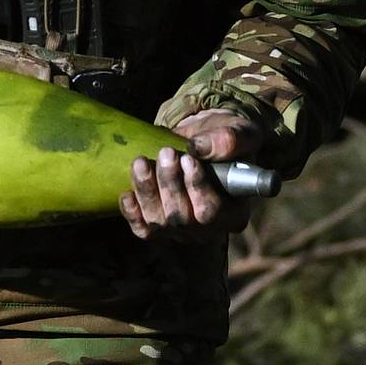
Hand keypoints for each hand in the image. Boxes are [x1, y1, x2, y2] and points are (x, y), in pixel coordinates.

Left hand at [119, 109, 265, 241]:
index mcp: (233, 211)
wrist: (202, 143)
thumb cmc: (225, 141)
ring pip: (159, 223)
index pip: (213, 212)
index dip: (197, 188)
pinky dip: (132, 212)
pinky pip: (142, 229)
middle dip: (170, 184)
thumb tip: (198, 147)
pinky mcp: (159, 227)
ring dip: (147, 192)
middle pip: (183, 219)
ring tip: (141, 162)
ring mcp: (181, 231)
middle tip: (166, 153)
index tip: (188, 159)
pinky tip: (127, 193)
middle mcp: (208, 229)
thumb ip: (228, 140)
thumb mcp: (238, 133)